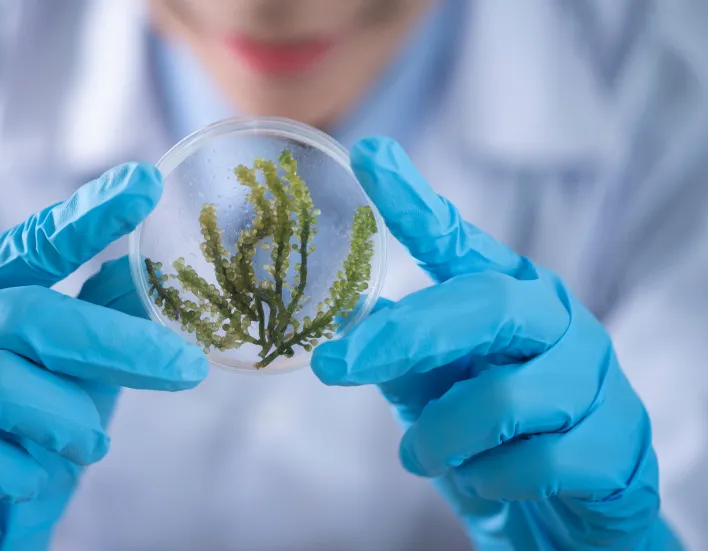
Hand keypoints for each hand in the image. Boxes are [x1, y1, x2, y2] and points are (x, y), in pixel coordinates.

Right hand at [0, 164, 208, 550]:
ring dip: (69, 422)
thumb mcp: (62, 361)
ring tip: (91, 442)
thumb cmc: (11, 420)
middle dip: (119, 345)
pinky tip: (31, 475)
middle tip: (186, 367)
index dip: (90, 215)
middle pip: (31, 315)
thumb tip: (155, 272)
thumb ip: (98, 314)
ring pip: (4, 387)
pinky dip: (26, 472)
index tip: (146, 184)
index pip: (33, 242)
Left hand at [312, 138, 682, 549]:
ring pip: (502, 400)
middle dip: (402, 338)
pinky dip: (487, 481)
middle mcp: (556, 322)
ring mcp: (595, 380)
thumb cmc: (493, 441)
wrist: (567, 518)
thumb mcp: (438, 392)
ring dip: (442, 439)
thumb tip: (353, 319)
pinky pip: (533, 464)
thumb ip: (406, 357)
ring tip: (423, 456)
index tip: (368, 154)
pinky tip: (486, 483)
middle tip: (333, 368)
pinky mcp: (617, 446)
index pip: (458, 241)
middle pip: (481, 305)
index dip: (413, 201)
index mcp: (508, 296)